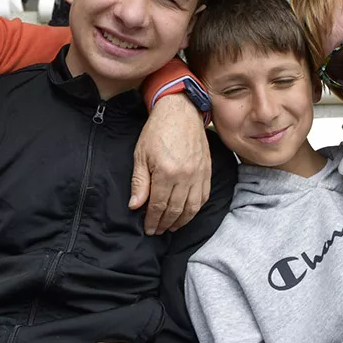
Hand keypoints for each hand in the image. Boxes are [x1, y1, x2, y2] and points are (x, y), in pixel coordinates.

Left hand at [129, 93, 210, 233]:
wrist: (181, 111)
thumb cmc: (157, 131)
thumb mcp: (141, 155)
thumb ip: (139, 182)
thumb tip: (135, 206)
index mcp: (166, 173)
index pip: (158, 206)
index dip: (152, 220)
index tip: (148, 229)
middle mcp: (185, 176)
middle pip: (175, 210)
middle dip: (165, 224)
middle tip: (157, 231)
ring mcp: (199, 174)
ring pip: (192, 207)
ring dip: (181, 221)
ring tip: (171, 227)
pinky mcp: (207, 171)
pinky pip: (204, 197)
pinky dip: (196, 209)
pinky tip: (187, 214)